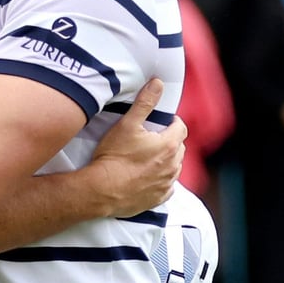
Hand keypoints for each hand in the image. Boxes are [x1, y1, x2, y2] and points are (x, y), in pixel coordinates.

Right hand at [88, 78, 185, 216]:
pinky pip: (167, 186)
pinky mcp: (158, 198)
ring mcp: (166, 183)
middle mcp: (172, 165)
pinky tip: (148, 176)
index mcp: (168, 145)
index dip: (172, 122)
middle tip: (151, 138)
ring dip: (166, 160)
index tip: (161, 122)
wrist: (102, 189)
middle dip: (169, 140)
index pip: (180, 128)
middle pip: (179, 147)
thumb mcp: (127, 123)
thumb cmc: (114, 157)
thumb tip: (158, 84)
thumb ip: (145, 102)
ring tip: (148, 157)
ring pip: (175, 167)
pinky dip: (161, 180)